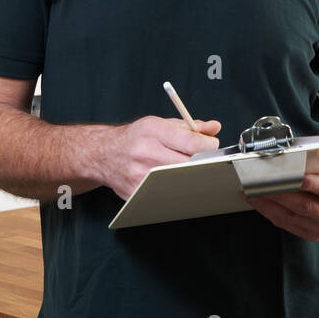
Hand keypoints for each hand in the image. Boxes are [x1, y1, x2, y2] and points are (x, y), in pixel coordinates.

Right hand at [99, 116, 220, 200]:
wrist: (103, 154)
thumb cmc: (136, 137)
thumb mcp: (161, 123)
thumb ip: (190, 127)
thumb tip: (215, 128)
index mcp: (154, 131)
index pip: (192, 143)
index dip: (209, 146)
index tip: (210, 146)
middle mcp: (146, 152)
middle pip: (189, 164)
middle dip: (202, 162)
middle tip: (203, 160)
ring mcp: (140, 175)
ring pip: (180, 181)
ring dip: (190, 177)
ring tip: (187, 169)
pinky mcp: (137, 193)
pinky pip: (166, 194)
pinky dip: (174, 188)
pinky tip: (172, 180)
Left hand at [245, 159, 318, 241]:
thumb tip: (293, 158)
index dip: (306, 183)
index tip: (287, 177)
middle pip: (304, 206)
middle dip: (278, 194)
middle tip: (258, 184)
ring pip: (292, 217)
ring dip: (269, 205)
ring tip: (252, 192)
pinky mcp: (314, 234)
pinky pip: (288, 225)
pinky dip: (271, 213)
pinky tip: (259, 202)